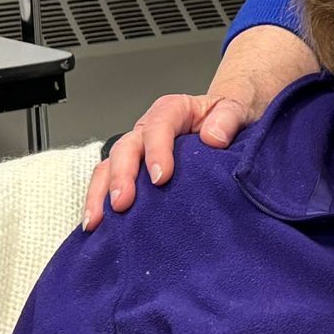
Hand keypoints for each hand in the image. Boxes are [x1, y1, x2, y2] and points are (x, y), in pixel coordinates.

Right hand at [80, 25, 316, 229]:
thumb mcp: (236, 108)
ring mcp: (138, 151)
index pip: (158, 126)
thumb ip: (228, 118)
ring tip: (97, 220)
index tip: (161, 178)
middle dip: (121, 176)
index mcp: (173, 111)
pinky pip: (109, 182)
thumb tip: (214, 137)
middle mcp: (148, 129)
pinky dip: (100, 202)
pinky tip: (97, 225)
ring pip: (109, 166)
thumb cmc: (229, 115)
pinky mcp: (135, 171)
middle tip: (123, 203)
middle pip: (126, 148)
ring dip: (100, 193)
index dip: (156, 151)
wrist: (229, 119)